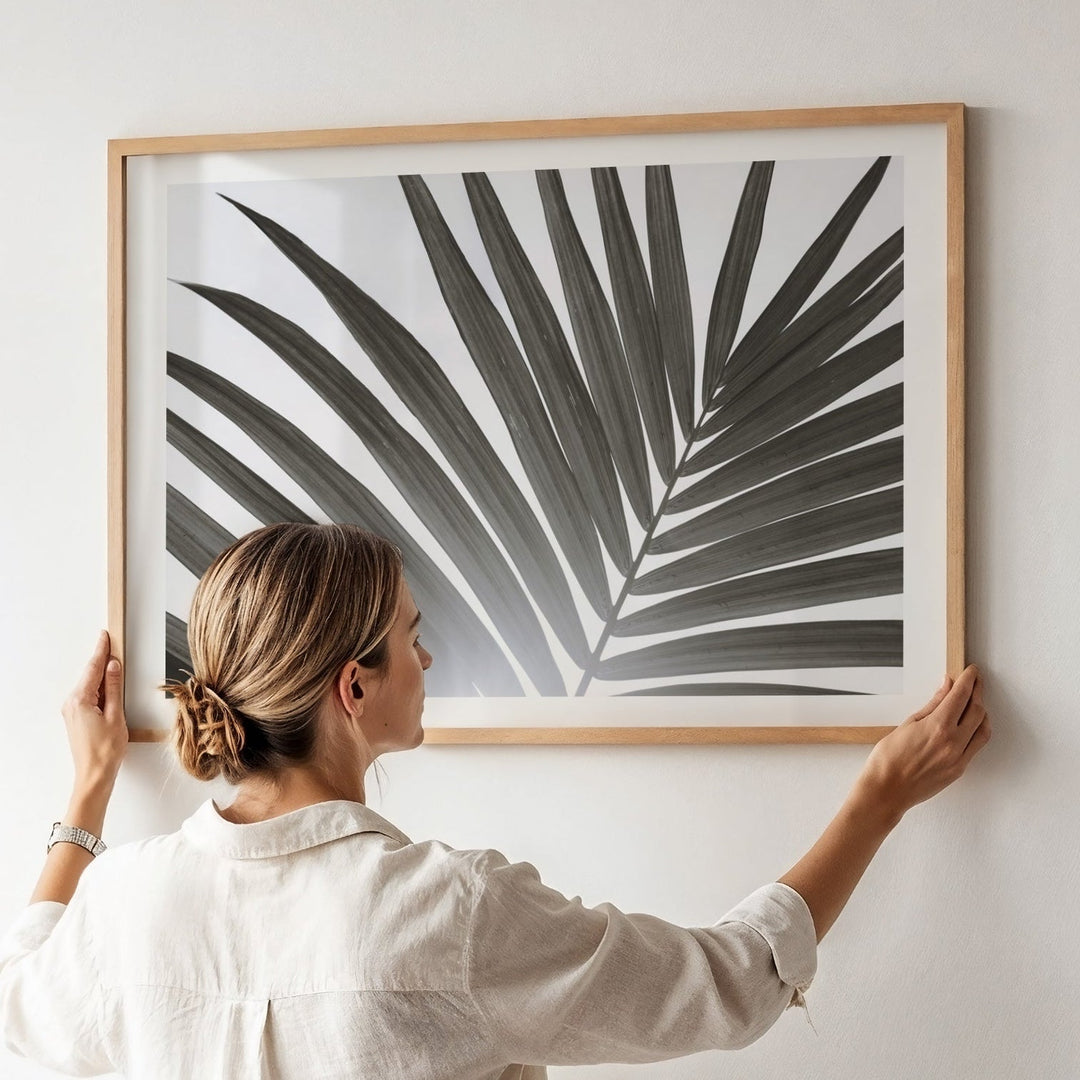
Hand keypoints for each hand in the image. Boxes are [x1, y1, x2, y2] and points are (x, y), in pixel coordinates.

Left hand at [62, 630, 128, 791]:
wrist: (94, 774)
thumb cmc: (106, 749)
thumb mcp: (116, 714)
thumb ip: (114, 688)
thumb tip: (114, 666)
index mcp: (80, 700)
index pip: (93, 668)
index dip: (101, 650)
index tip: (105, 636)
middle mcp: (71, 703)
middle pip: (89, 675)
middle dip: (102, 660)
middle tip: (113, 644)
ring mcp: (72, 711)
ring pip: (89, 685)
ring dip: (102, 676)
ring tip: (116, 665)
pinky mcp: (76, 717)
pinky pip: (88, 695)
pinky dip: (99, 688)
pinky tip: (109, 686)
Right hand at [853, 665, 990, 823]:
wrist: (886, 790)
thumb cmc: (887, 758)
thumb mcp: (907, 724)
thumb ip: (932, 705)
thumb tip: (946, 687)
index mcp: (938, 727)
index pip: (961, 696)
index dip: (969, 680)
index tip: (971, 671)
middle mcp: (953, 742)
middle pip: (977, 710)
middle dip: (978, 692)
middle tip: (975, 681)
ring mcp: (959, 758)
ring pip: (983, 729)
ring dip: (982, 712)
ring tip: (975, 701)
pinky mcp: (959, 769)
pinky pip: (977, 746)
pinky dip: (979, 730)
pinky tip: (971, 724)